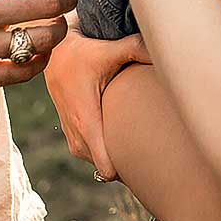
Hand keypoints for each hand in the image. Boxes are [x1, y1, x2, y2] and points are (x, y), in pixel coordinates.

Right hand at [43, 30, 150, 179]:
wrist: (56, 56)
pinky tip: (126, 141)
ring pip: (100, 165)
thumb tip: (164, 52)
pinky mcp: (74, 137)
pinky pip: (94, 157)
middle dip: (128, 166)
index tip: (148, 165)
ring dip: (117, 159)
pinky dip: (107, 153)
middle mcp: (78, 135)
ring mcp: (73, 139)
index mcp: (87, 121)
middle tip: (154, 156)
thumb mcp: (109, 50)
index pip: (106, 167)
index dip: (127, 170)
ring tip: (143, 147)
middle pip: (107, 171)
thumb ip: (136, 50)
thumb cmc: (84, 54)